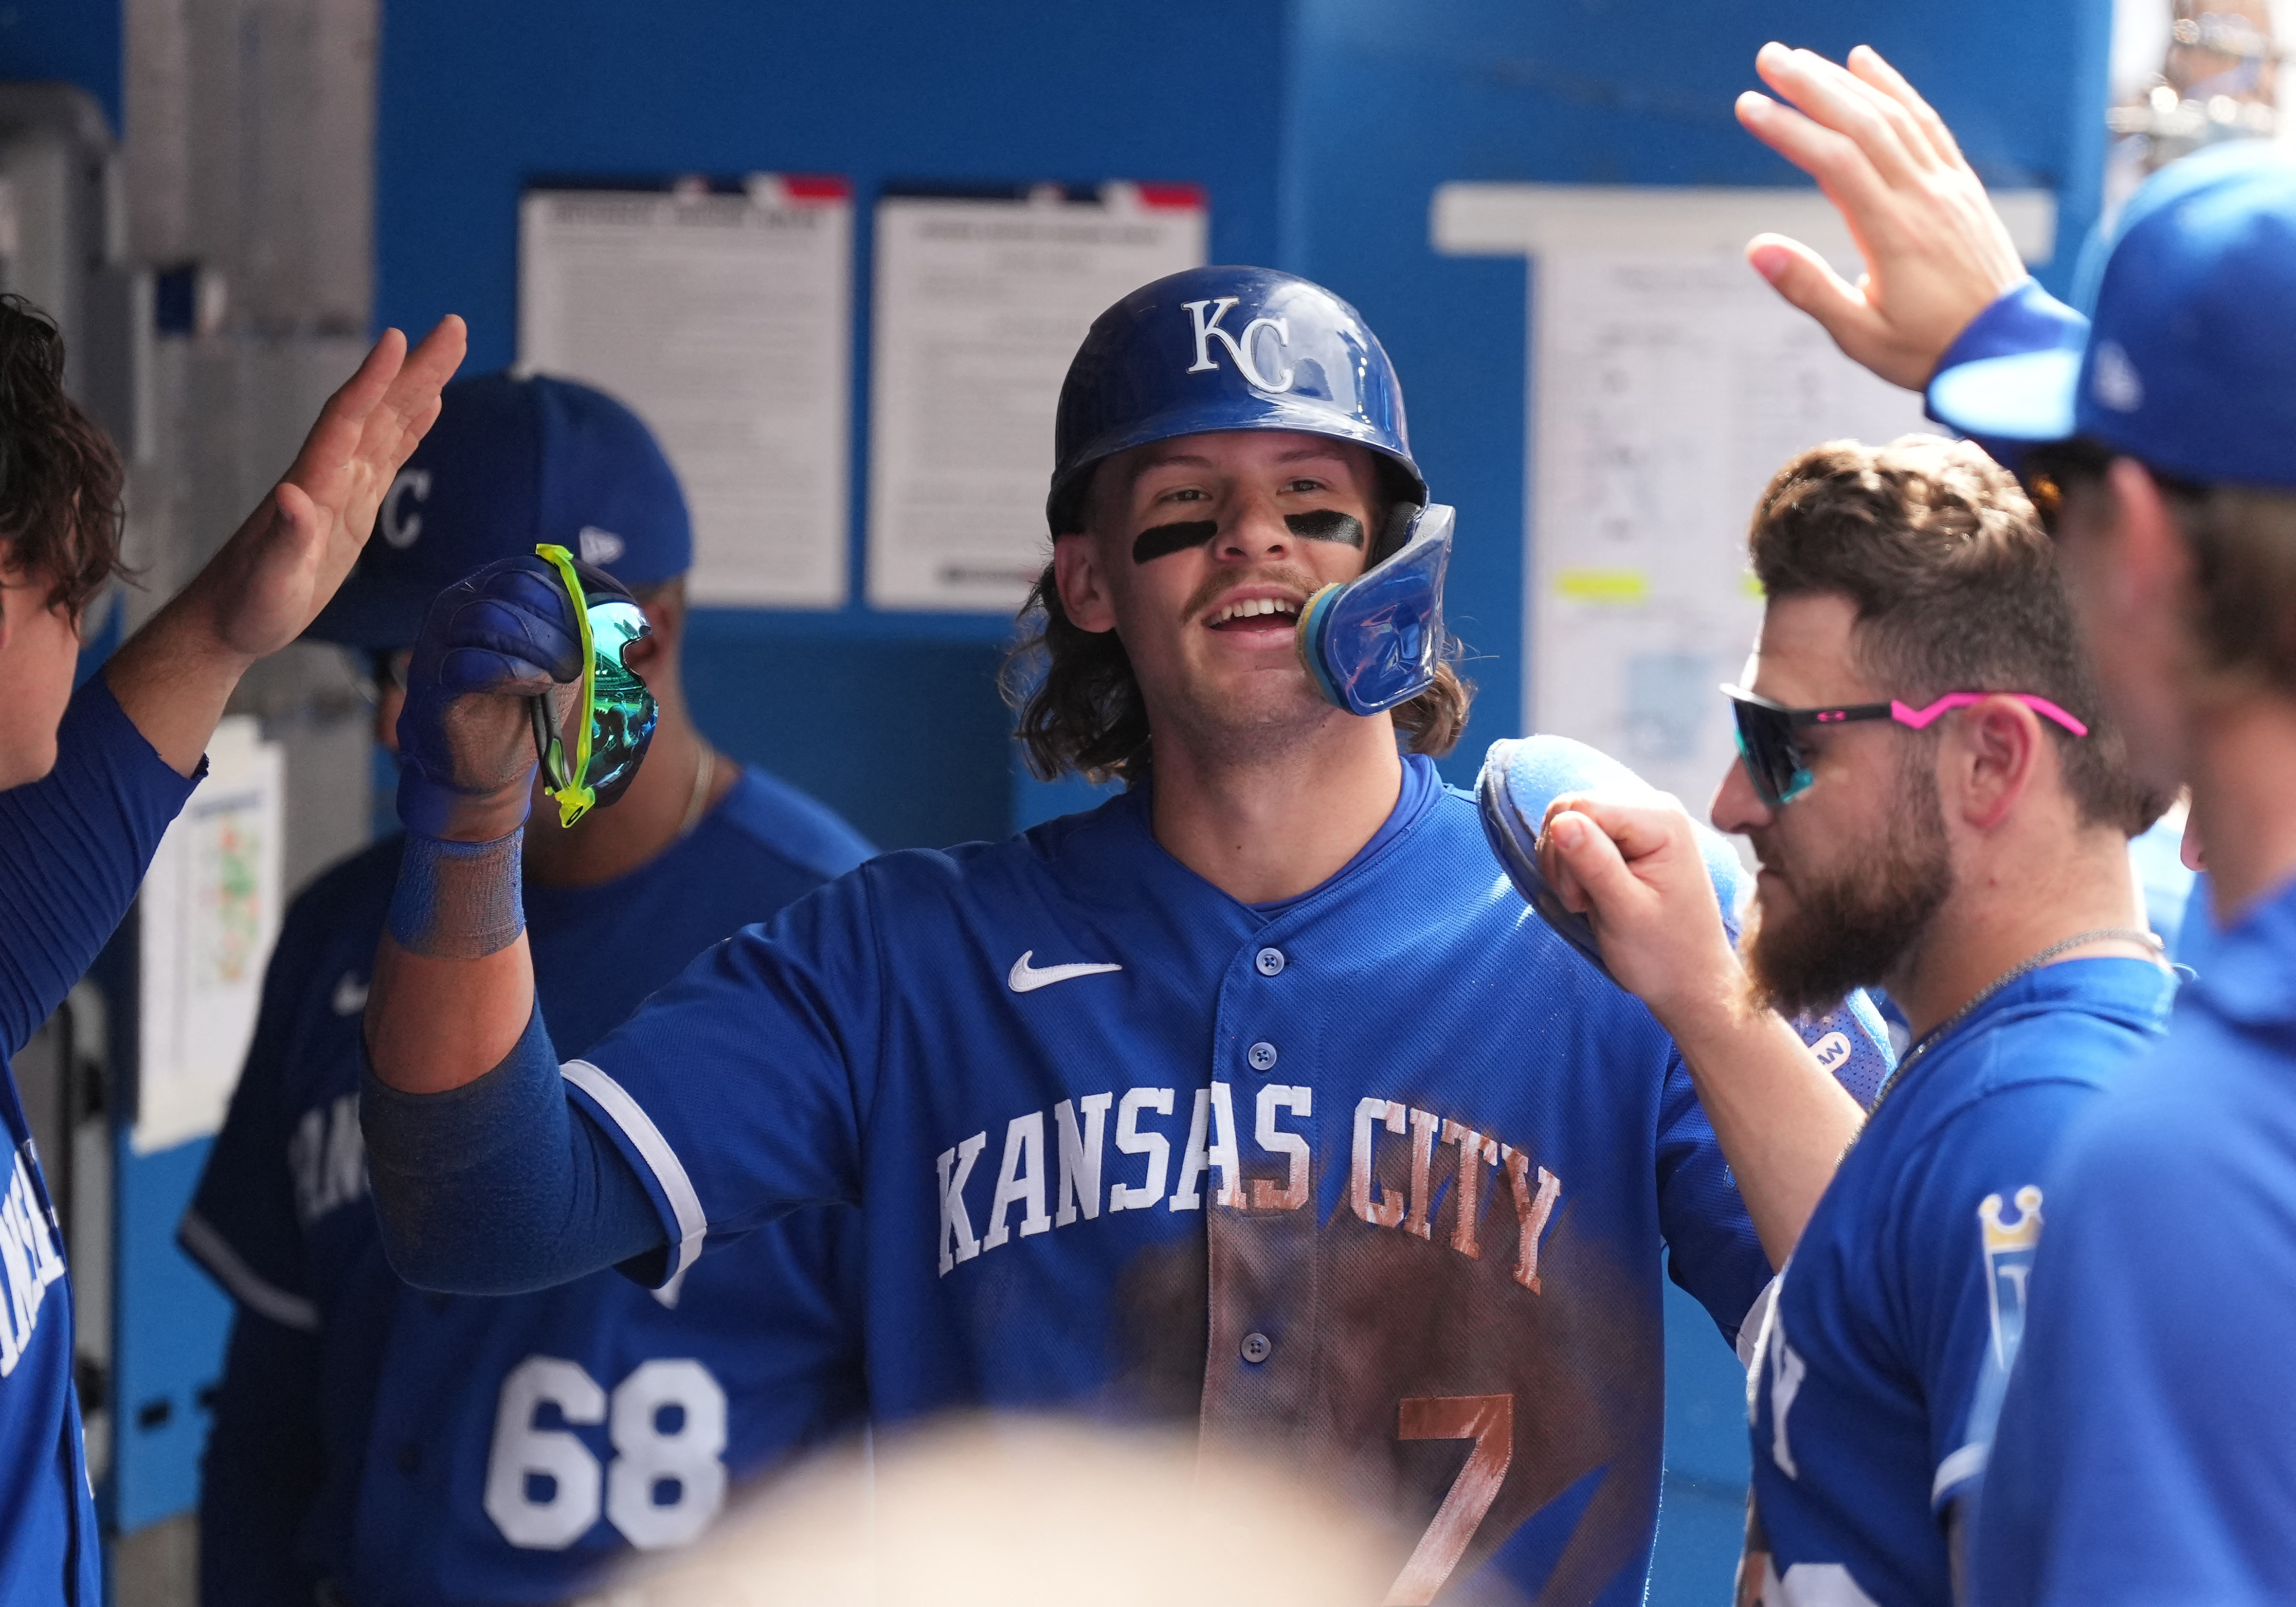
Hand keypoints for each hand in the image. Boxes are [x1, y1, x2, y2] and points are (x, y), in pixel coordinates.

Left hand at [182, 316, 468, 659]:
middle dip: (416, 368)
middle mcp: (329, 476)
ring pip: (388, 423)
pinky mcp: (353, 506)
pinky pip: (389, 454)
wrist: (229, 618)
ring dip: (421, 385)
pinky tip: (430, 403)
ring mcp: (343, 488)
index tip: (399, 341)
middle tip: (455, 327)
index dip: (373, 382)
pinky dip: (412, 425)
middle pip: (378, 409)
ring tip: (454, 347)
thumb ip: (285, 541)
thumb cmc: (247, 606)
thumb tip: (295, 497)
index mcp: (313, 488)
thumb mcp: (268, 584)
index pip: (346, 421)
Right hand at [396, 556, 583, 841]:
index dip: (575, 593)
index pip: (532, 569)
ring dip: (540, 646)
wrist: (481, 761)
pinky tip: (536, 686)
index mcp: (489, 588)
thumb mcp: (559, 658)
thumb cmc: (521, 703)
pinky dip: (511, 672)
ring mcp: (439, 638)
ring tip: (561, 676)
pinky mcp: (432, 680)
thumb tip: (621, 608)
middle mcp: (459, 603)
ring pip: (489, 617)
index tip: (605, 625)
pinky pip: (469, 663)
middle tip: (580, 661)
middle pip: (516, 586)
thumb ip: (578, 629)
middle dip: (561, 622)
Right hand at [1537, 790, 1745, 1030]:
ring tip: (1589, 900)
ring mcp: (1640, 819)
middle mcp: (1653, 807)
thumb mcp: (1625, 913)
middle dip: (1563, 858)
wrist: (1690, 979)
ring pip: (1567, 820)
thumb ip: (1595, 864)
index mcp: (1662, 820)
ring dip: (1565, 865)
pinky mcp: (1627, 835)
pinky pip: (1577, 834)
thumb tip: (1561, 821)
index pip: (1581, 807)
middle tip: (1583, 901)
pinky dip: (1571, 865)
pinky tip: (1591, 892)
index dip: (1566, 851)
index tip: (1582, 898)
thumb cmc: (1664, 953)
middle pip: (1571, 808)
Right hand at [1736, 43, 2026, 389]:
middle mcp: (1924, 198)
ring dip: (1846, 81)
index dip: (1790, 129)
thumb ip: (1808, 288)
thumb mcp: (1860, 335)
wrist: (2007, 351)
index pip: (1835, 163)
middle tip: (1768, 58)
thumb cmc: (1931, 350)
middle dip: (1812, 86)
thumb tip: (1757, 248)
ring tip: (1803, 59)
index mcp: (1894, 233)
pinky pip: (1928, 124)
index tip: (1749, 106)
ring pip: (1894, 116)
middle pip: (1863, 124)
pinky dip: (1896, 88)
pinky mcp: (1961, 185)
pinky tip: (1867, 65)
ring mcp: (1947, 186)